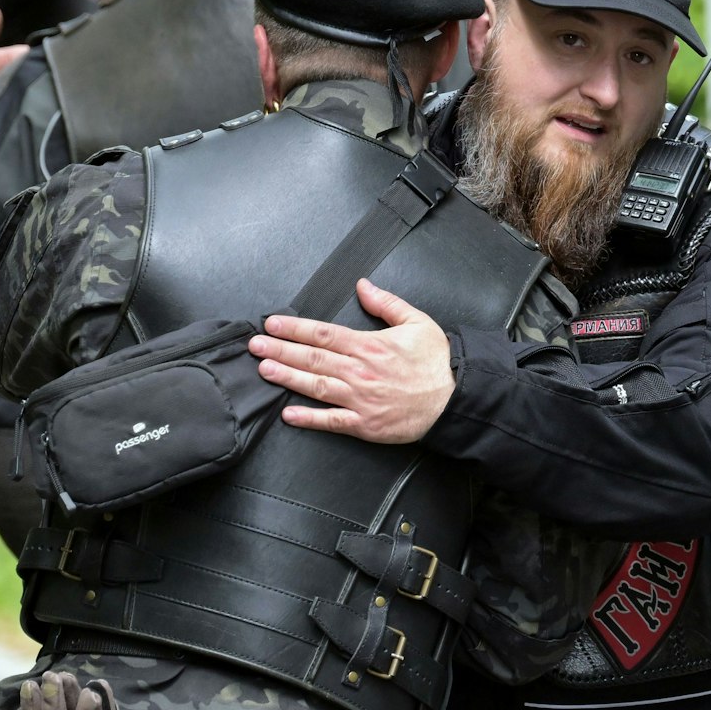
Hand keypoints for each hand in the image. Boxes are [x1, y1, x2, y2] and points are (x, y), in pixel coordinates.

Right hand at [0, 6, 24, 170]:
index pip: (12, 57)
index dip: (28, 56)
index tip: (35, 57)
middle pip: (20, 80)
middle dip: (32, 76)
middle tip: (39, 76)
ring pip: (21, 102)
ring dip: (31, 96)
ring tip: (34, 94)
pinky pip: (16, 123)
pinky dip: (24, 116)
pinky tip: (25, 113)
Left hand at [248, 279, 453, 443]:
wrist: (456, 399)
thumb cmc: (437, 362)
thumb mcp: (416, 322)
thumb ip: (386, 303)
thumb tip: (362, 285)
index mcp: (369, 346)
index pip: (323, 334)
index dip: (294, 328)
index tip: (272, 323)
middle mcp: (359, 372)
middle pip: (312, 358)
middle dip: (280, 350)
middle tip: (255, 345)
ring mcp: (360, 399)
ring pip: (316, 386)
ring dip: (287, 378)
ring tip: (264, 370)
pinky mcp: (365, 424)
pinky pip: (331, 421)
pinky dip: (309, 418)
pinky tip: (288, 414)